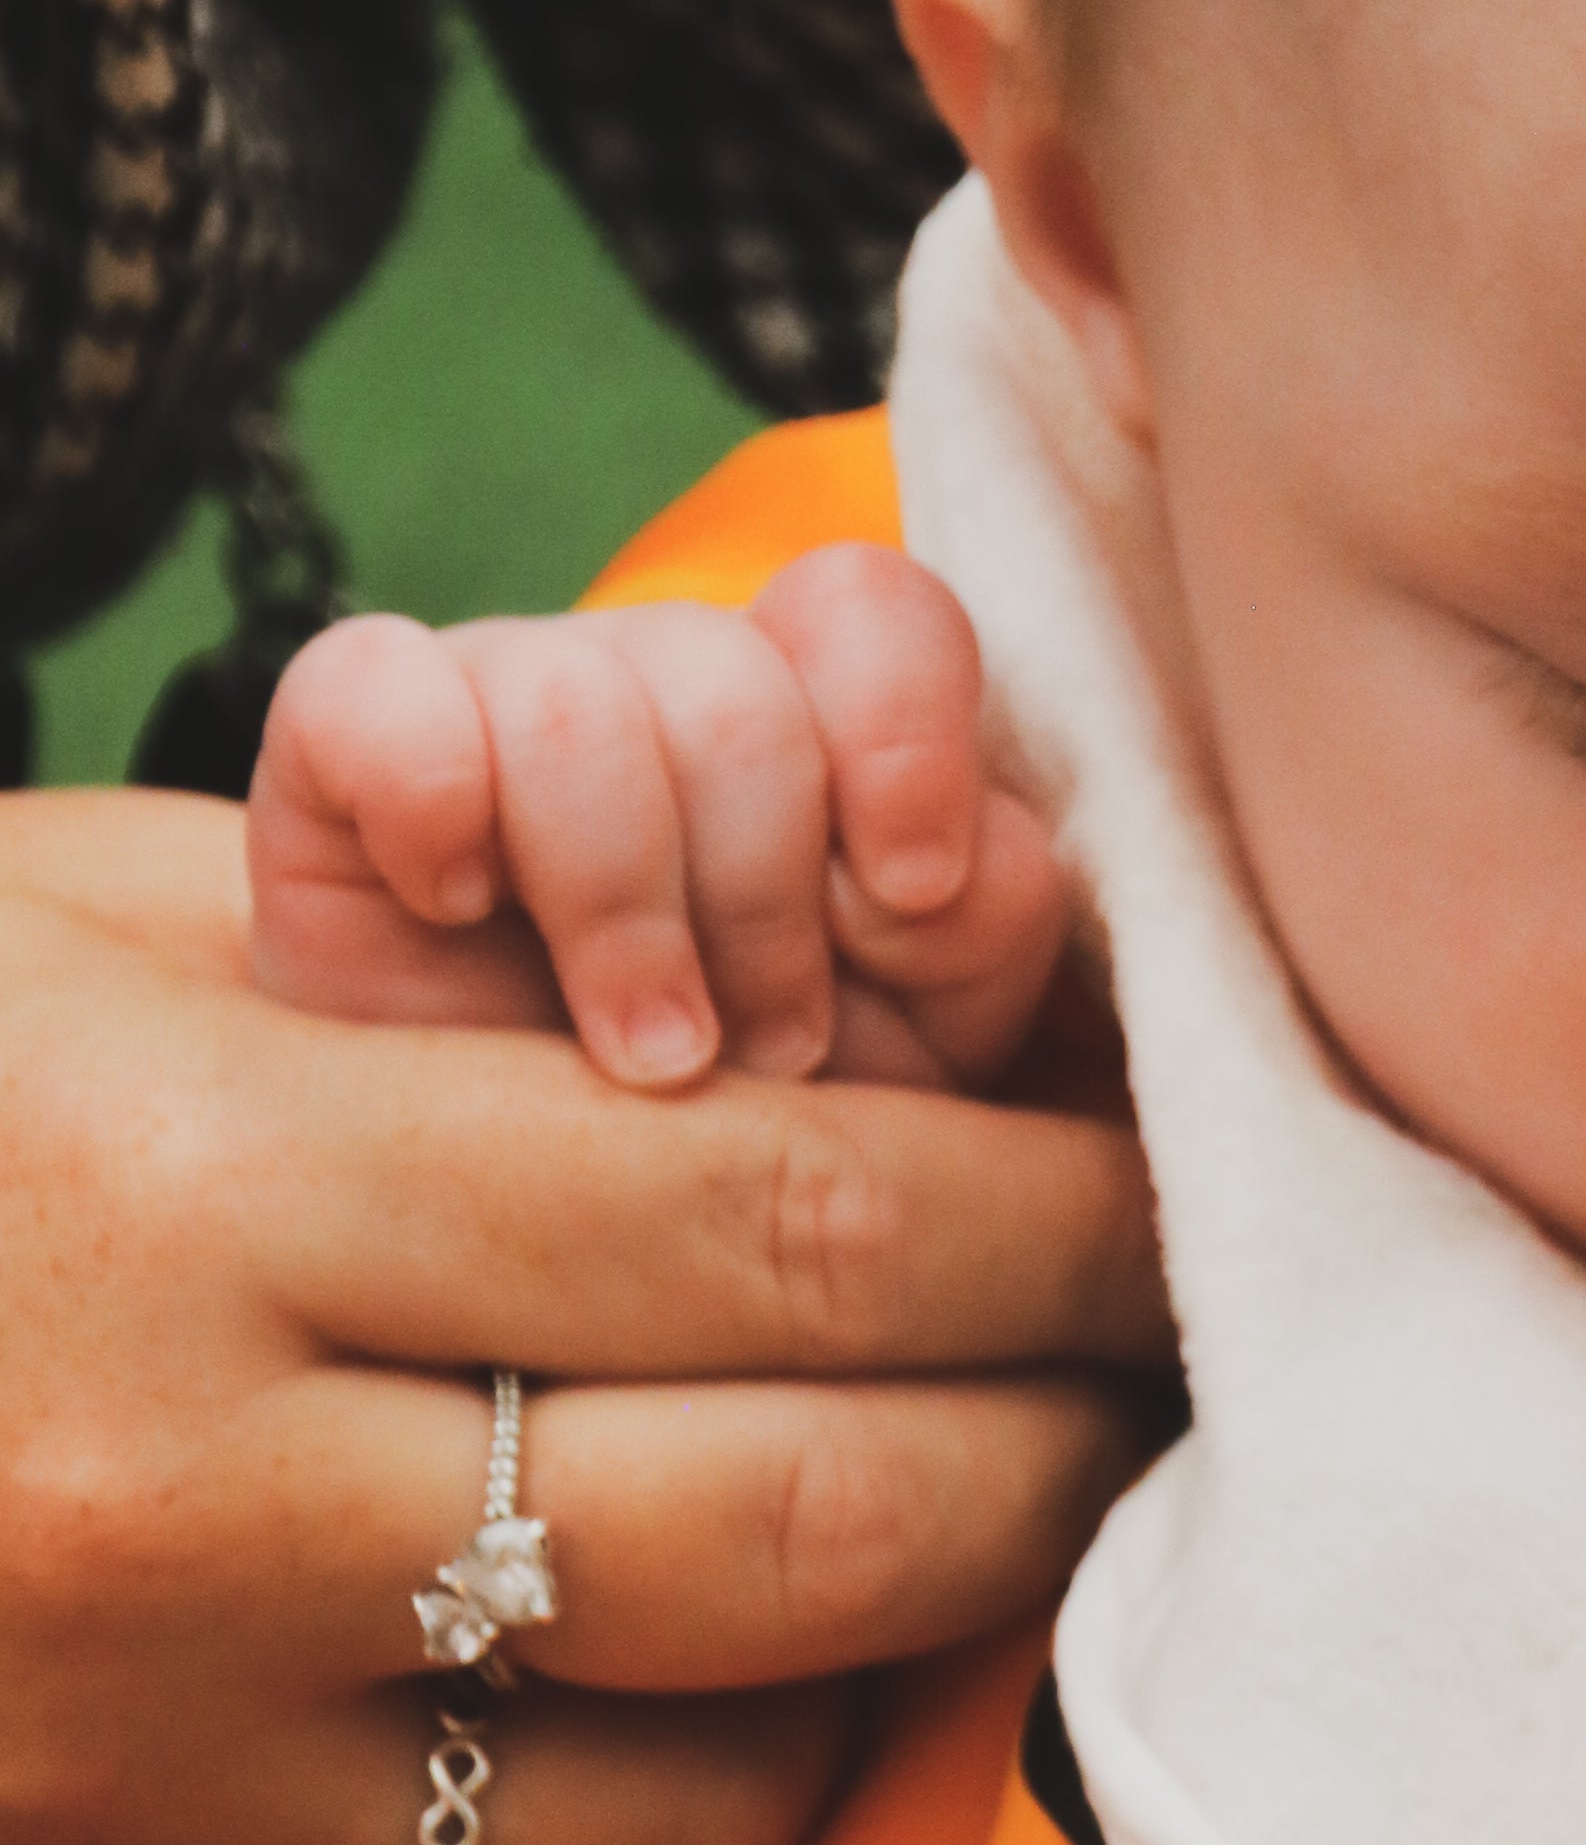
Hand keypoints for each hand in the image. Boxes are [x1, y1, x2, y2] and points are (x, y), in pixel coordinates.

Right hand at [0, 786, 1169, 1844]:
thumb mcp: (83, 931)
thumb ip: (452, 974)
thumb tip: (850, 1021)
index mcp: (210, 1187)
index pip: (792, 1223)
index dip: (1054, 1223)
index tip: (1180, 1199)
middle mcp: (202, 1509)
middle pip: (808, 1526)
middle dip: (1048, 1460)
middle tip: (1151, 1397)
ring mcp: (155, 1784)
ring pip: (692, 1810)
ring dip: (866, 1700)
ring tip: (929, 1571)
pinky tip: (643, 1739)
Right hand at [246, 549, 1069, 1091]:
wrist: (538, 1232)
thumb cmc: (751, 1132)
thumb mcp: (922, 1055)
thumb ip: (982, 929)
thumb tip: (951, 869)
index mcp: (824, 718)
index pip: (879, 612)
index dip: (906, 734)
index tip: (910, 893)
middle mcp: (668, 679)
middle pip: (734, 685)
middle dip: (761, 901)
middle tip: (765, 1050)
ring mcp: (503, 693)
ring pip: (576, 703)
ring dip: (623, 910)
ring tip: (645, 1057)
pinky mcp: (344, 742)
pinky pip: (375, 683)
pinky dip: (430, 799)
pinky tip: (459, 907)